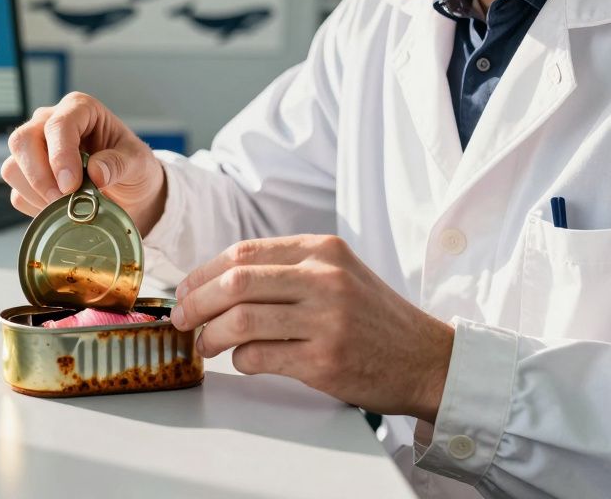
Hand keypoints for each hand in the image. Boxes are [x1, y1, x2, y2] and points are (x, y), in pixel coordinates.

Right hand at [2, 92, 165, 232]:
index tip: (71, 185)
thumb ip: (120, 164)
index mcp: (80, 109)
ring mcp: (35, 150)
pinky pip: (17, 194)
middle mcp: (49, 123)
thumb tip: (96, 172)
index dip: (60, 155)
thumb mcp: (139, 163)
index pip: (58, 124)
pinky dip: (36, 207)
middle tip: (62, 199)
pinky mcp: (28, 177)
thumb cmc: (133, 168)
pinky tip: (60, 210)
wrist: (129, 193)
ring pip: (13, 168)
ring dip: (36, 194)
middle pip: (22, 140)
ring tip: (66, 207)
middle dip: (39, 175)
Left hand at [169, 235, 454, 421]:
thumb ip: (287, 269)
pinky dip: (239, 360)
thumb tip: (215, 281)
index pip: (243, 252)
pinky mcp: (326, 360)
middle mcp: (325, 278)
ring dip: (211, 335)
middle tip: (182, 318)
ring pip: (241, 319)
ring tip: (206, 343)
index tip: (186, 290)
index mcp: (322, 249)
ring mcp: (327, 319)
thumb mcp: (338, 273)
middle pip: (235, 282)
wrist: (428, 358)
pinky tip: (242, 361)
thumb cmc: (374, 318)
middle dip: (195, 302)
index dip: (203, 272)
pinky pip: (259, 357)